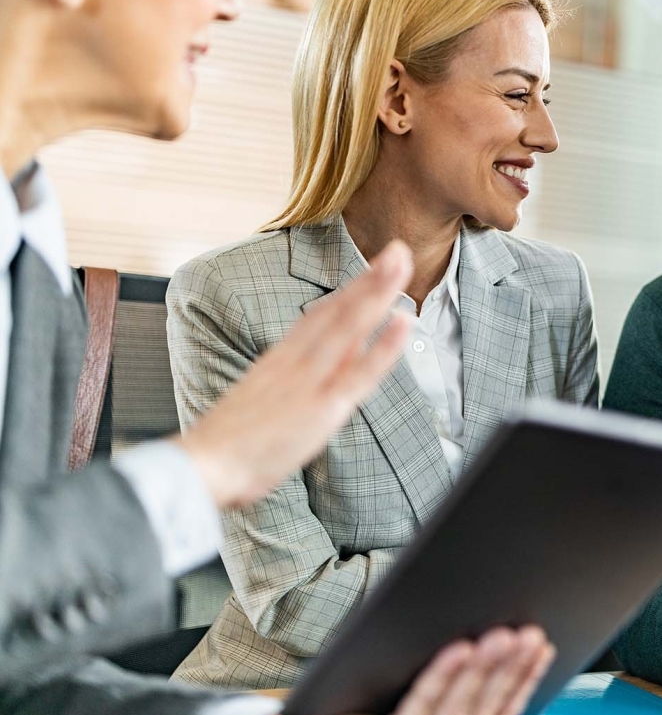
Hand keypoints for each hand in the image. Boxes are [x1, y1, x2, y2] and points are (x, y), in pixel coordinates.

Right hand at [179, 241, 414, 507]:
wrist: (204, 466)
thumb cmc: (227, 446)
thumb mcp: (257, 404)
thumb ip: (285, 387)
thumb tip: (304, 380)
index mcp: (279, 360)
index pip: (319, 317)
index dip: (348, 292)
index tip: (372, 269)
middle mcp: (296, 361)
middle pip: (338, 311)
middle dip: (370, 279)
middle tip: (398, 248)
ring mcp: (311, 379)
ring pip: (350, 326)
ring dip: (378, 292)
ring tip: (402, 261)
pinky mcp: (323, 405)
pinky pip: (360, 372)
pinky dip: (384, 346)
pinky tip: (404, 320)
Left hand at [244, 626, 553, 714]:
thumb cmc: (358, 711)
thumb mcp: (417, 701)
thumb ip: (453, 689)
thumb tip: (493, 645)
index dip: (524, 681)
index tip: (541, 647)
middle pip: (484, 711)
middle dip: (511, 668)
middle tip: (528, 635)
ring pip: (460, 708)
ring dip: (487, 668)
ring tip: (503, 636)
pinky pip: (425, 705)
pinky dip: (446, 674)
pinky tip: (461, 648)